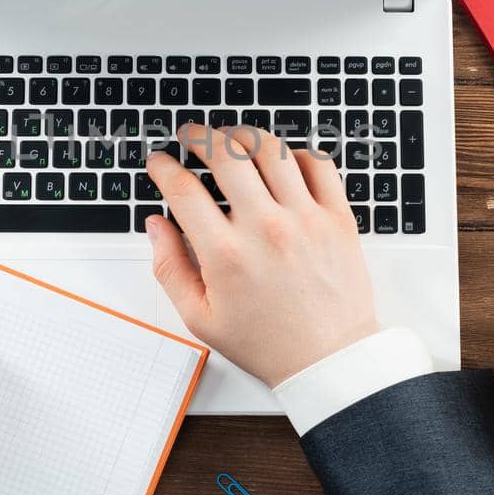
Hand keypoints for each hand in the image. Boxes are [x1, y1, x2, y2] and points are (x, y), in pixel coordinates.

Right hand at [145, 125, 378, 387]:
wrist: (328, 359)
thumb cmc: (267, 343)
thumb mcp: (201, 318)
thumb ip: (170, 268)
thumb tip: (156, 226)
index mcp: (226, 255)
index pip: (183, 189)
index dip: (164, 167)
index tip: (160, 163)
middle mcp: (265, 229)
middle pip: (225, 154)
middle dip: (199, 136)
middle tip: (191, 135)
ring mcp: (305, 220)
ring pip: (271, 149)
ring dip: (245, 136)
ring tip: (233, 139)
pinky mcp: (337, 219)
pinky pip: (319, 164)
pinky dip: (297, 153)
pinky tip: (282, 160)